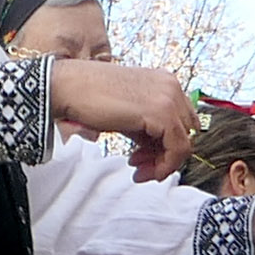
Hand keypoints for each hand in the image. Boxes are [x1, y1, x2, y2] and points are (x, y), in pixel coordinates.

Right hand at [47, 58, 191, 174]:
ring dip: (162, 164)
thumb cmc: (91, 96)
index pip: (182, 121)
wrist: (69, 86)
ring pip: (184, 143)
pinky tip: (140, 169)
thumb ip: (148, 130)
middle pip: (186, 132)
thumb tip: (158, 152)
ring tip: (140, 172)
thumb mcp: (129, 114)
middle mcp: (171, 86)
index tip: (144, 158)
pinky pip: (177, 148)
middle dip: (164, 156)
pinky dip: (163, 165)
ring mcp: (169, 97)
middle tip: (141, 167)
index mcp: (165, 82)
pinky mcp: (162, 112)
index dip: (166, 145)